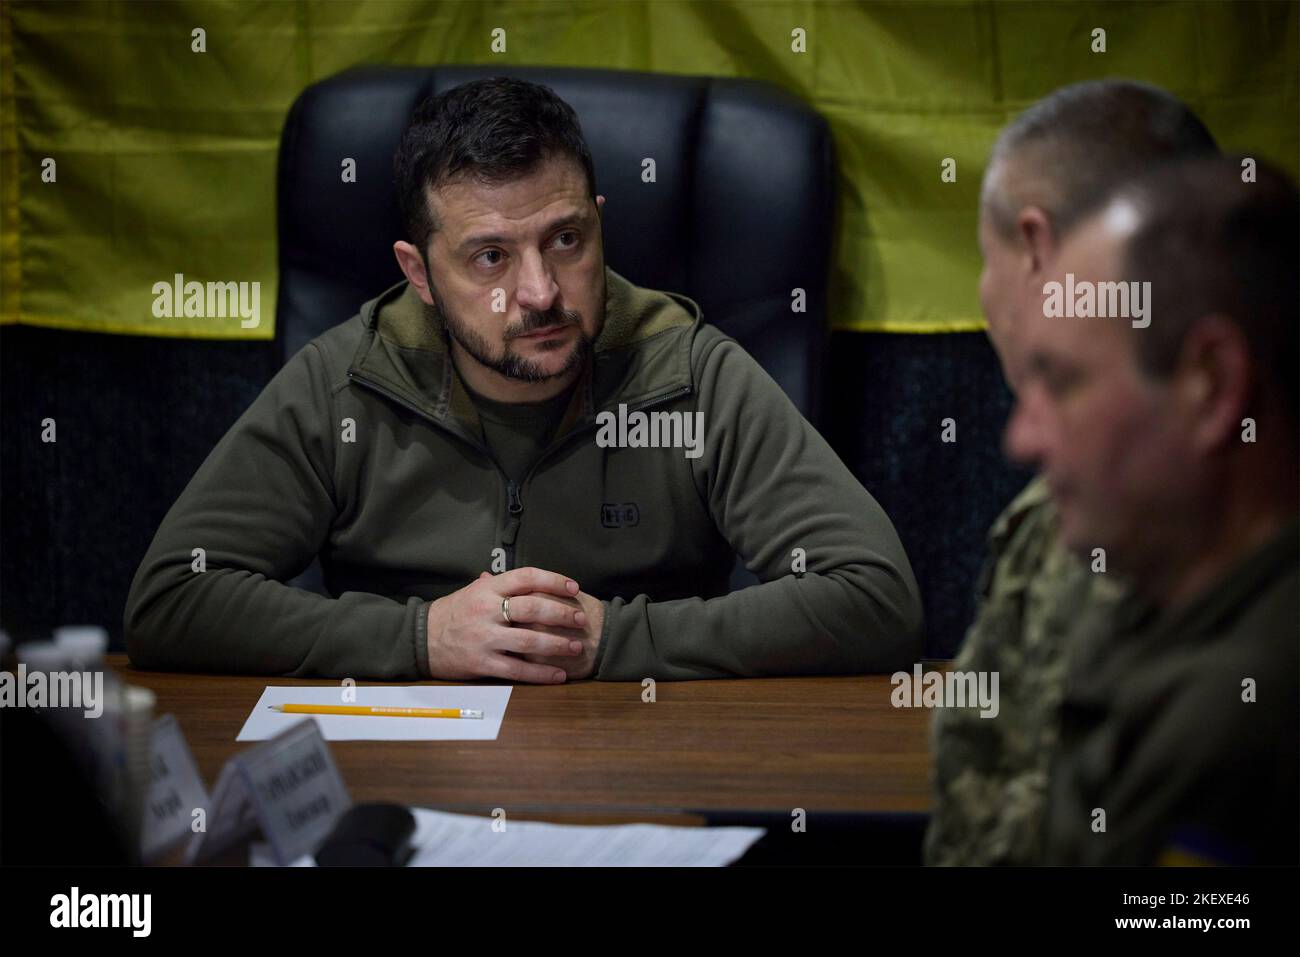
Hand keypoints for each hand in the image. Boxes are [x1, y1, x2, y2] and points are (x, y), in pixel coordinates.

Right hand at [424, 567, 587, 682]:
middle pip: (531, 607)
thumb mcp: (473, 591)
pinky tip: (559, 675)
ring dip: (556, 645)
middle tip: (581, 619)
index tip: (573, 588)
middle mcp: (486, 610)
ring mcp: (484, 638)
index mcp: (487, 589)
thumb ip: (502, 585)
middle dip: (561, 614)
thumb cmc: (453, 612)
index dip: (553, 580)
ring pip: (528, 641)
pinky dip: (540, 674)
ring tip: (576, 647)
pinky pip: (517, 670)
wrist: (421, 638)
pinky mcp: (481, 663)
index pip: (526, 577)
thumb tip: (531, 579)